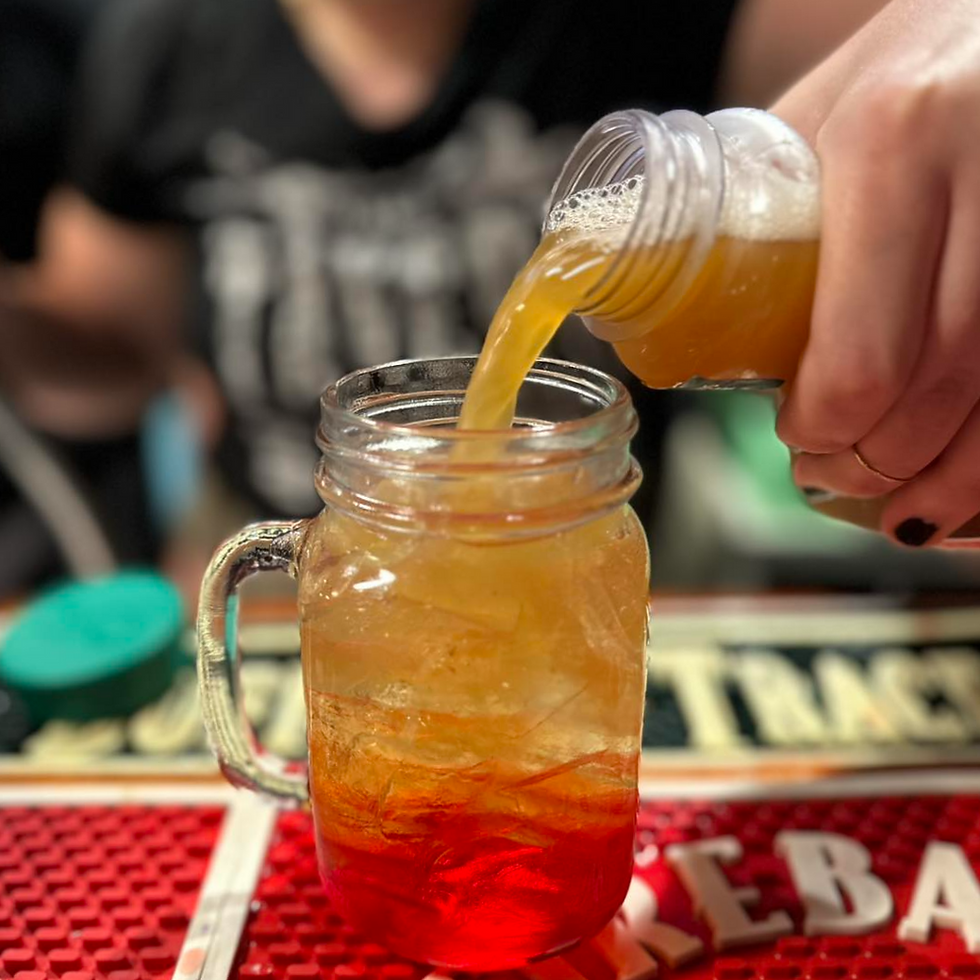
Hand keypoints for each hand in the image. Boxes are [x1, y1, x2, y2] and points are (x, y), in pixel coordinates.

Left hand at [771, 0, 979, 546]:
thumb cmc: (910, 62)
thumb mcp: (816, 114)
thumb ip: (756, 213)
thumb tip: (677, 316)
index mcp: (895, 143)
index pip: (858, 359)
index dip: (825, 432)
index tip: (802, 440)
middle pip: (941, 394)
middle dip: (880, 464)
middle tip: (838, 476)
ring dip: (955, 484)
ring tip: (906, 509)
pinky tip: (971, 489)